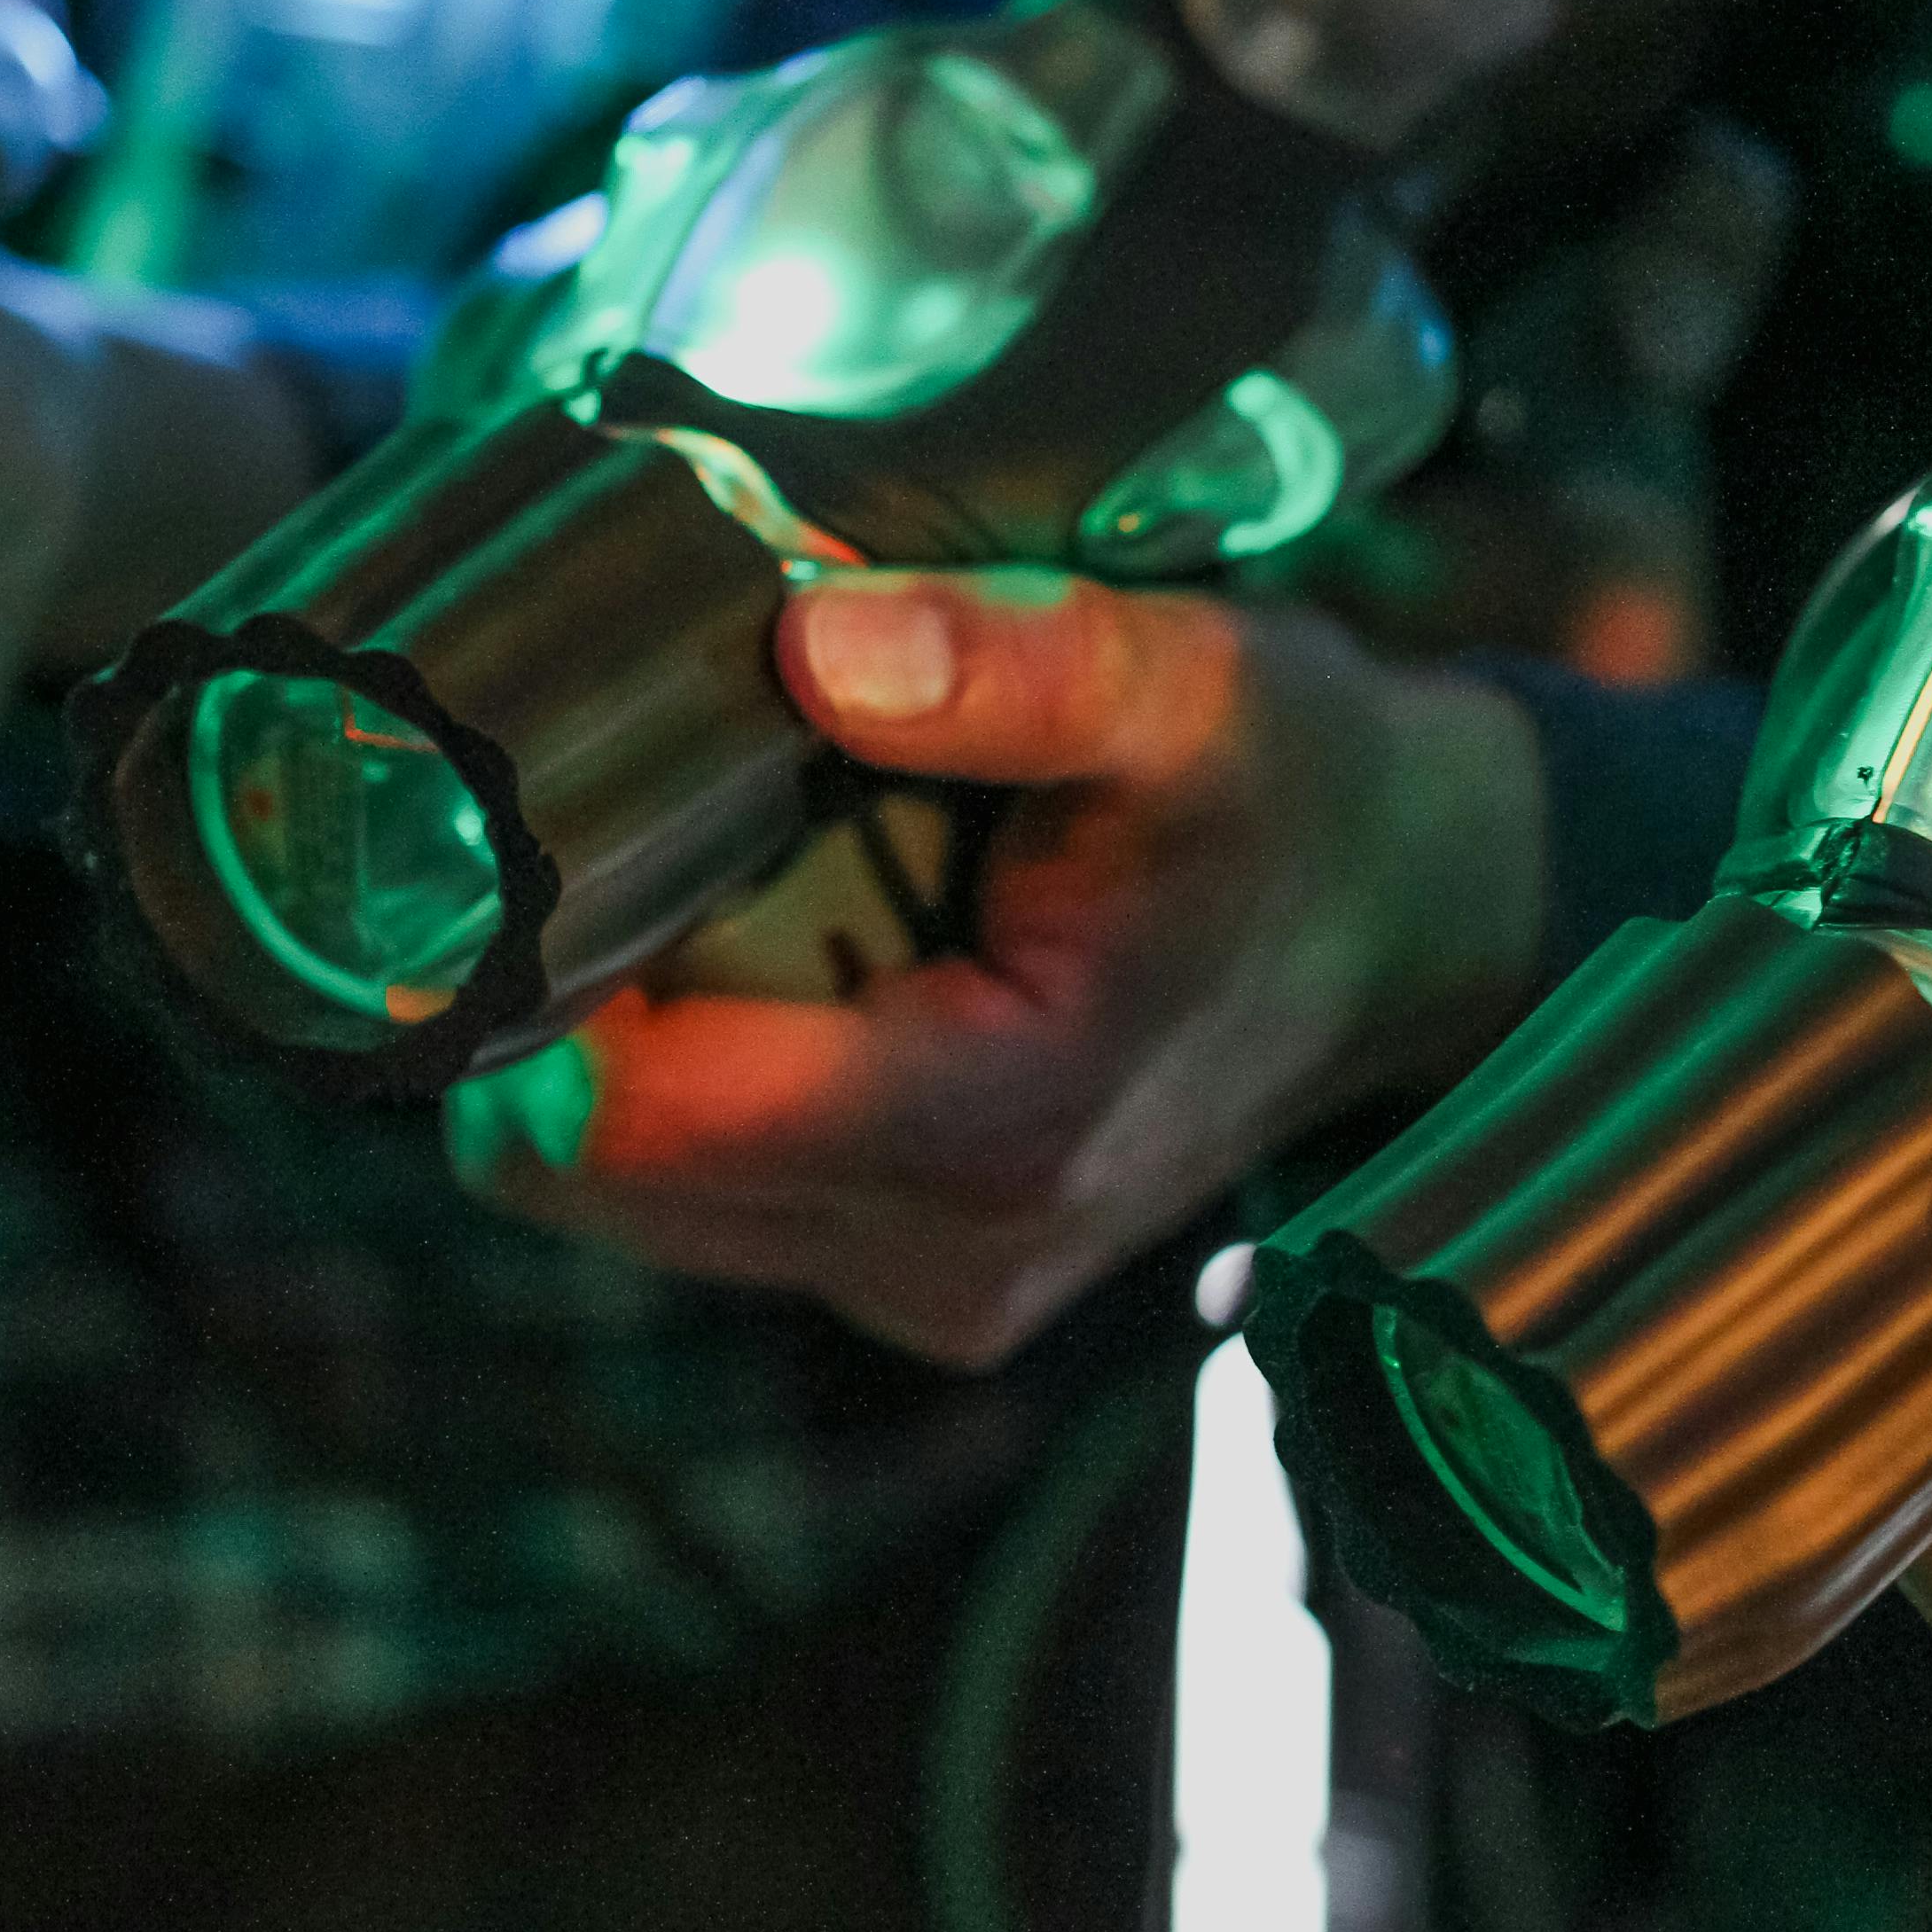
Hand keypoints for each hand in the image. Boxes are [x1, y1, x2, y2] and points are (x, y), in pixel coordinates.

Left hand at [447, 571, 1545, 1367]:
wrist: (1415, 923)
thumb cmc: (1297, 786)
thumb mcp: (1192, 680)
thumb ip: (1015, 661)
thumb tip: (814, 640)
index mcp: (992, 1129)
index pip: (623, 1128)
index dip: (525, 985)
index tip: (517, 826)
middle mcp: (940, 1259)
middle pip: (586, 1174)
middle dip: (554, 1008)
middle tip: (588, 823)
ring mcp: (923, 1292)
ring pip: (623, 1199)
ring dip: (615, 1048)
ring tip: (679, 874)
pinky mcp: (911, 1282)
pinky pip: (702, 1202)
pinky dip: (688, 1082)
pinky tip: (756, 950)